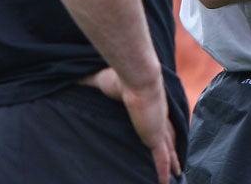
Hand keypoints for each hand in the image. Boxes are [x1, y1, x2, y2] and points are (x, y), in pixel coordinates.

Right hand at [80, 67, 180, 183]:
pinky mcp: (155, 138)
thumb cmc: (120, 77)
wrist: (138, 78)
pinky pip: (161, 159)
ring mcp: (158, 128)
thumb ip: (89, 82)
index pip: (159, 120)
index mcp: (150, 104)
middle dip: (173, 149)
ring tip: (177, 174)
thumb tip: (72, 79)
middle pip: (169, 137)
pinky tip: (166, 183)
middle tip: (177, 161)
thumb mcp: (102, 80)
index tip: (163, 136)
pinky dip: (163, 171)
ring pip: (169, 150)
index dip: (162, 129)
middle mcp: (158, 117)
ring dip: (173, 163)